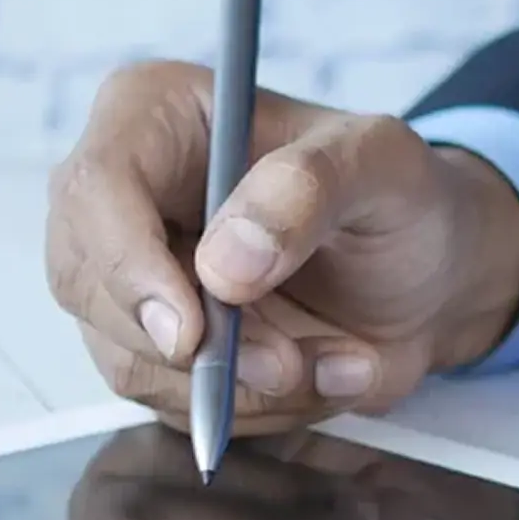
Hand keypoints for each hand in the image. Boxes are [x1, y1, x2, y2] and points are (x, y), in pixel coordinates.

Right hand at [45, 60, 518, 434]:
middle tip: (290, 361)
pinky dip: (251, 405)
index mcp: (157, 114)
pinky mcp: (153, 345)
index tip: (191, 333)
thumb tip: (224, 264)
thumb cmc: (398, 197)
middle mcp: (123, 193)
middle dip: (196, 345)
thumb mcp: (382, 165)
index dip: (128, 267)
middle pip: (90, 285)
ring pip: (130, 358)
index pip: (96, 189)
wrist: (427, 274)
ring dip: (238, 383)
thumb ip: (309, 189)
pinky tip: (319, 370)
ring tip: (335, 359)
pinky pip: (170, 401)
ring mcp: (130, 275)